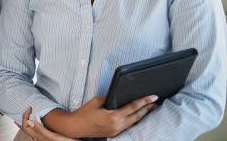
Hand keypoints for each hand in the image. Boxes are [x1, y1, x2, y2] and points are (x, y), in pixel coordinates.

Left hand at [20, 107, 77, 140]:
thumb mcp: (54, 136)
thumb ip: (41, 129)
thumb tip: (28, 121)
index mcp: (39, 137)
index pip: (26, 126)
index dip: (25, 116)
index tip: (29, 107)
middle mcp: (40, 139)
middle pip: (27, 129)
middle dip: (21, 121)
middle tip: (17, 114)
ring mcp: (45, 139)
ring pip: (33, 131)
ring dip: (28, 124)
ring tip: (26, 118)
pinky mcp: (51, 139)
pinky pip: (39, 131)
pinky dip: (36, 126)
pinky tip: (40, 124)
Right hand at [42, 95, 157, 137]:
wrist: (75, 127)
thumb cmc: (84, 113)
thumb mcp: (96, 101)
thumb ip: (109, 98)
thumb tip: (118, 97)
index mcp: (114, 116)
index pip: (133, 107)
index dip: (144, 101)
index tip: (153, 97)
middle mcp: (118, 125)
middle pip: (137, 116)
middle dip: (147, 109)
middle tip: (156, 103)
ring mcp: (116, 131)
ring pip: (134, 122)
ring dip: (142, 115)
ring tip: (149, 109)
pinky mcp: (114, 133)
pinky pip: (128, 126)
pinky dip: (134, 120)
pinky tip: (136, 116)